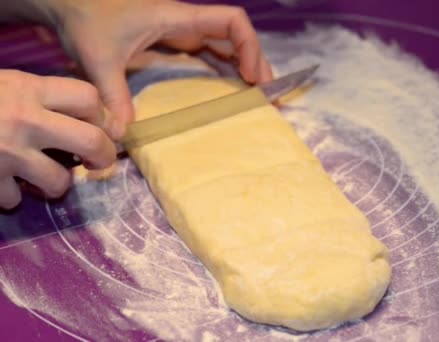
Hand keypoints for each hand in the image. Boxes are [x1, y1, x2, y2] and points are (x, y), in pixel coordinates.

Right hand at [0, 70, 116, 208]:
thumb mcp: (6, 83)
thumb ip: (39, 96)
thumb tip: (84, 116)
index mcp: (30, 90)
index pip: (89, 97)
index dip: (100, 114)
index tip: (97, 125)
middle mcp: (26, 120)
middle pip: (92, 141)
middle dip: (102, 156)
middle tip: (96, 162)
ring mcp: (9, 152)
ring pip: (59, 181)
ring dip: (55, 184)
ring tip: (42, 177)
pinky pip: (15, 199)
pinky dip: (12, 196)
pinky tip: (5, 184)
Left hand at [47, 0, 272, 136]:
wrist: (69, 5)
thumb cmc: (85, 20)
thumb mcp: (98, 58)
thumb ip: (112, 94)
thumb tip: (121, 135)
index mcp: (178, 18)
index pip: (232, 20)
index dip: (250, 46)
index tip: (252, 76)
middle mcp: (186, 23)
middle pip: (236, 35)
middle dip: (255, 61)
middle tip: (265, 94)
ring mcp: (181, 32)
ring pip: (226, 45)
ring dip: (244, 66)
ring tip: (255, 95)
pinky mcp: (173, 42)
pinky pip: (209, 53)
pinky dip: (225, 68)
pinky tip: (230, 89)